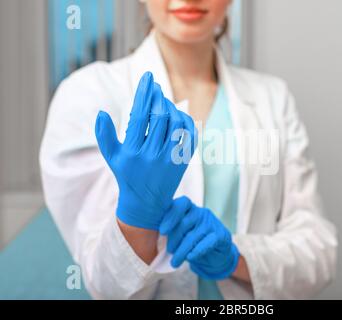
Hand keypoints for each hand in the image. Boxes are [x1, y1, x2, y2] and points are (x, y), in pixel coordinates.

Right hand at [95, 72, 196, 229]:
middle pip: (160, 117)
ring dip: (171, 107)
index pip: (140, 115)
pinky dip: (185, 120)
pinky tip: (176, 115)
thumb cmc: (126, 175)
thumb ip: (104, 135)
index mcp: (133, 152)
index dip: (145, 93)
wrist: (147, 203)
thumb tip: (101, 112)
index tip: (148, 77)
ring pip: (177, 123)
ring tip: (163, 103)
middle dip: (158, 97)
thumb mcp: (111, 157)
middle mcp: (153, 156)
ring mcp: (170, 159)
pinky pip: (190, 134)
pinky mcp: (183, 161)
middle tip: (155, 88)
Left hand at [160, 197, 239, 279]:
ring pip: (193, 236)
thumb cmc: (196, 242)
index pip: (181, 204)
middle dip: (174, 240)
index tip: (162, 231)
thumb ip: (173, 230)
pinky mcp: (221, 235)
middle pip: (184, 223)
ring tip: (175, 262)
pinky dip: (196, 251)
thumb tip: (157, 236)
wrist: (218, 254)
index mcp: (190, 209)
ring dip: (182, 251)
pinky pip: (206, 243)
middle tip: (170, 251)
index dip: (171, 216)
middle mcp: (202, 213)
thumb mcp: (183, 233)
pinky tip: (190, 257)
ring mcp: (212, 223)